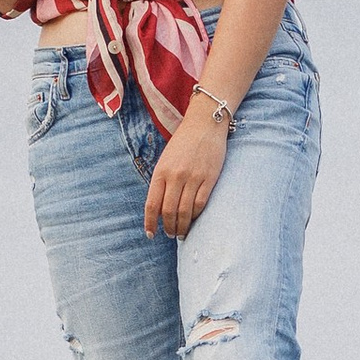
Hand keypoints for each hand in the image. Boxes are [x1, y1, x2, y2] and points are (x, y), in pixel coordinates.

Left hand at [145, 105, 229, 239]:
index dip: (150, 223)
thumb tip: (159, 209)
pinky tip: (194, 220)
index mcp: (161, 172)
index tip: (151, 234)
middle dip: (169, 228)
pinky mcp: (209, 178)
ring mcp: (193, 178)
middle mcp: (175, 176)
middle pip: (169, 212)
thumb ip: (161, 182)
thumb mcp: (165, 160)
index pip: (152, 205)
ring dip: (182, 226)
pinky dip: (196, 216)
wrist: (205, 125)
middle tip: (170, 234)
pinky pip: (200, 204)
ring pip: (185, 212)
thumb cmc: (183, 144)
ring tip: (182, 233)